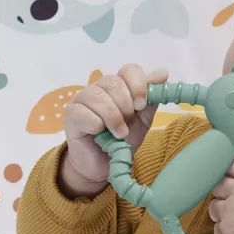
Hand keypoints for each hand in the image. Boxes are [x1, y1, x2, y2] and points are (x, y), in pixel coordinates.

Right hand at [59, 63, 167, 197]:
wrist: (106, 163)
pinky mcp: (71, 113)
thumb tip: (163, 73)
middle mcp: (100, 87)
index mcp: (120, 85)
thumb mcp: (144, 118)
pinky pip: (84, 112)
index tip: (141, 106)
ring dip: (113, 118)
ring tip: (118, 133)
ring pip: (99, 96)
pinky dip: (96, 125)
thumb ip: (153, 97)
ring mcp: (83, 98)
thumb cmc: (124, 138)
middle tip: (127, 123)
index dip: (138, 86)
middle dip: (126, 107)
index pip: (130, 70)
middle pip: (114, 82)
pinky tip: (99, 133)